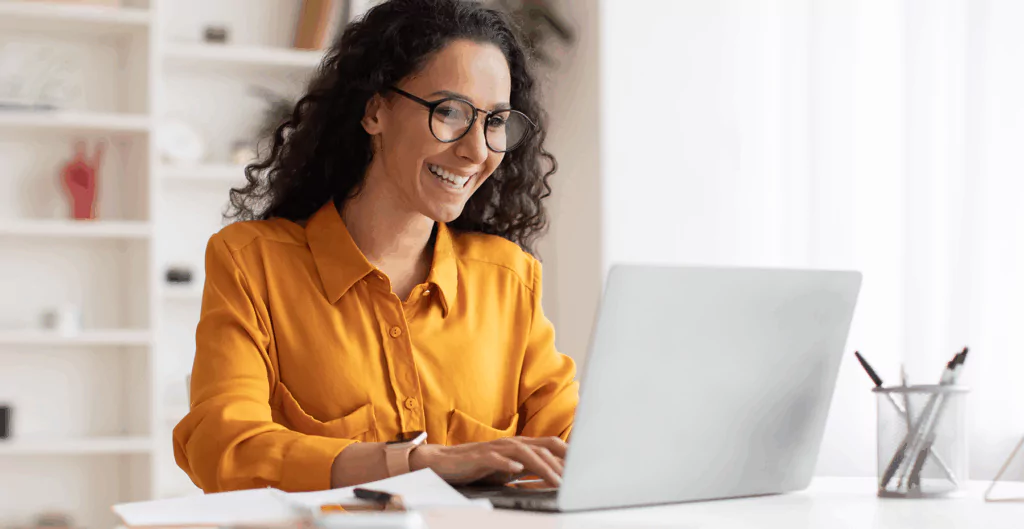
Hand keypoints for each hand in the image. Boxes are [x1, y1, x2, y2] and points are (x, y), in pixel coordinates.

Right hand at [409, 436, 566, 486]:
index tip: (585, 466)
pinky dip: (507, 464)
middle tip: (574, 481)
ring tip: (554, 480)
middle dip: (560, 464)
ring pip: (523, 453)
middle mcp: (510, 443)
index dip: (568, 454)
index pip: (550, 445)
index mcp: (519, 445)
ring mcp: (495, 448)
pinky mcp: (478, 456)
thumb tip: (552, 480)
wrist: (444, 462)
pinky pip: (495, 458)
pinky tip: (516, 470)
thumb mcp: (508, 470)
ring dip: (541, 467)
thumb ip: (528, 471)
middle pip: (541, 449)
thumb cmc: (478, 467)